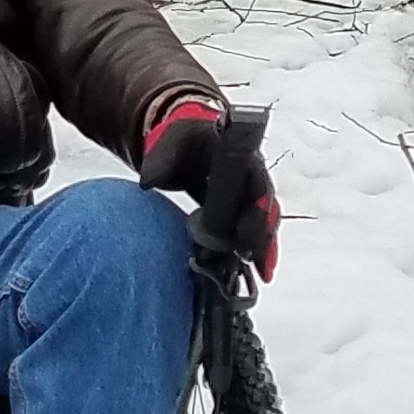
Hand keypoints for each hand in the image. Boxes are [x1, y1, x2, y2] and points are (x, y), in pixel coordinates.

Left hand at [140, 95, 278, 281]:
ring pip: (264, 222)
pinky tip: (258, 273)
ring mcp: (249, 195)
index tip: (247, 228)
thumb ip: (161, 159)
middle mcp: (252, 176)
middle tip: (255, 258)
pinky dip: (256, 251)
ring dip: (264, 248)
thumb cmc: (183, 140)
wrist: (185, 146)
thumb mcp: (172, 142)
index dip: (257, 205)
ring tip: (262, 272)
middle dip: (263, 234)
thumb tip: (147, 182)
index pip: (256, 181)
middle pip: (265, 206)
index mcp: (240, 156)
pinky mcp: (241, 211)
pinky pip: (253, 231)